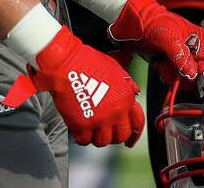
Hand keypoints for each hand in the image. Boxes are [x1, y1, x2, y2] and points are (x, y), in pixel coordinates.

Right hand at [4, 26, 143, 147]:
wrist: (66, 64)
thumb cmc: (88, 62)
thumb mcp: (115, 68)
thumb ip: (127, 84)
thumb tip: (134, 92)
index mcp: (125, 99)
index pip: (137, 124)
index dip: (135, 135)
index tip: (131, 141)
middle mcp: (115, 112)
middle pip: (121, 136)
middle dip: (116, 136)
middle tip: (108, 133)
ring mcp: (98, 120)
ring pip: (103, 142)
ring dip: (98, 138)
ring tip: (93, 131)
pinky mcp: (81, 125)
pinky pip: (85, 140)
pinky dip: (82, 138)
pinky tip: (80, 131)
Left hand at [108, 0, 203, 83]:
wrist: (134, 23)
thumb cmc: (153, 23)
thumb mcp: (169, 39)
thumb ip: (181, 56)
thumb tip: (192, 73)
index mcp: (198, 36)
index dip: (195, 66)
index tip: (187, 71)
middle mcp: (192, 46)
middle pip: (193, 68)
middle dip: (180, 71)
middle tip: (169, 66)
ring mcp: (180, 53)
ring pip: (183, 73)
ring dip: (171, 73)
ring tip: (161, 63)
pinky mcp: (170, 60)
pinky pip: (173, 73)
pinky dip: (166, 73)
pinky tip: (159, 66)